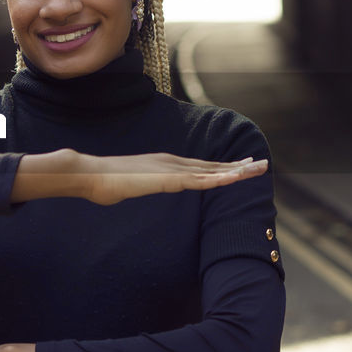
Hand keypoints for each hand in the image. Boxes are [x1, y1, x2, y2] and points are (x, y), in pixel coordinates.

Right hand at [78, 153, 267, 205]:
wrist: (89, 174)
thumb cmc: (102, 182)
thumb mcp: (128, 185)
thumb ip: (138, 186)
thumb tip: (132, 189)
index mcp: (164, 164)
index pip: (200, 167)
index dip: (223, 167)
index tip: (241, 166)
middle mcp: (172, 162)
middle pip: (211, 166)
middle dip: (238, 166)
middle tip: (261, 164)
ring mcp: (170, 169)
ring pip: (211, 171)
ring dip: (236, 171)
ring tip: (258, 169)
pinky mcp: (167, 179)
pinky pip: (199, 181)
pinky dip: (219, 180)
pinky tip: (234, 179)